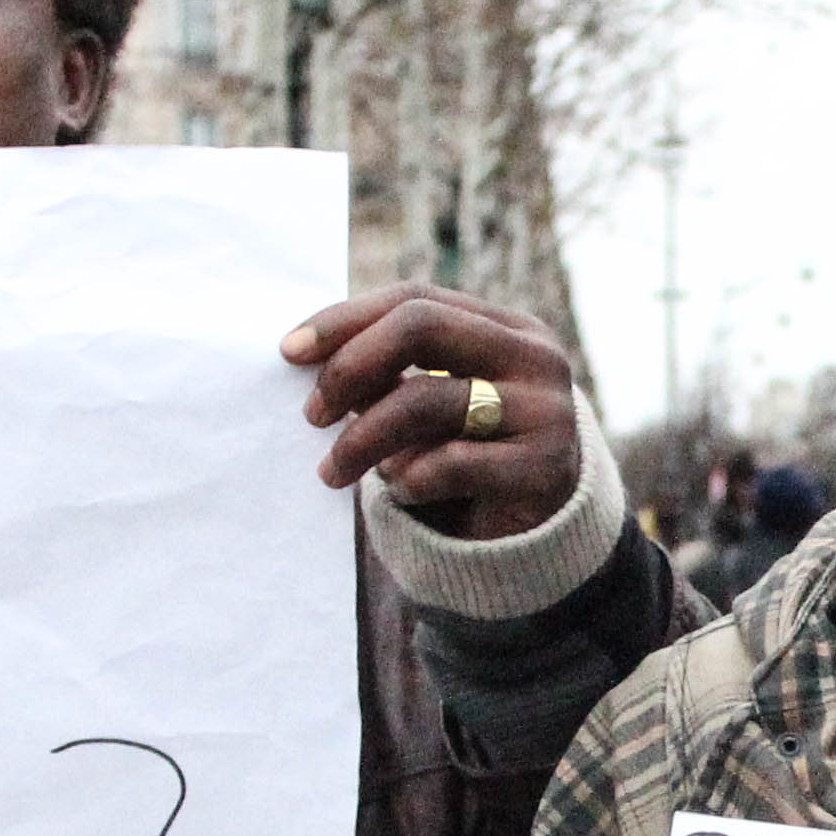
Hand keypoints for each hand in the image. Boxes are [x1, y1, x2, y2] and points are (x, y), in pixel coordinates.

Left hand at [285, 285, 585, 543]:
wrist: (538, 538)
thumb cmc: (471, 459)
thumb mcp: (430, 405)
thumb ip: (387, 373)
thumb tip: (305, 352)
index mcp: (507, 328)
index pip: (414, 298)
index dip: (346, 319)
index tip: (289, 352)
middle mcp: (535, 358)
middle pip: (421, 326)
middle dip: (351, 366)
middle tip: (312, 414)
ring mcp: (546, 410)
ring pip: (427, 399)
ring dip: (363, 439)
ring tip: (336, 470)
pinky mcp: (544, 468)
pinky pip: (449, 464)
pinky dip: (409, 480)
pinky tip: (401, 493)